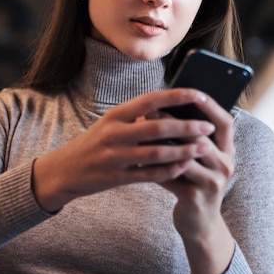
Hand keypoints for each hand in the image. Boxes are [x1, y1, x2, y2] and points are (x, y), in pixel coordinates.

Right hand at [32, 88, 215, 211]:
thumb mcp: (111, 124)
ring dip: (184, 151)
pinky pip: (149, 174)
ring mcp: (114, 156)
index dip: (177, 96)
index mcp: (116, 115)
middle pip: (158, 127)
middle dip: (187, 127)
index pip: (151, 99)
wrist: (64, 171)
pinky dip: (169, 171)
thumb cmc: (95, 143)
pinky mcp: (116, 178)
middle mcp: (114, 133)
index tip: (200, 95)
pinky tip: (185, 167)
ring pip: (157, 153)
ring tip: (204, 148)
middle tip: (208, 127)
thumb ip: (138, 117)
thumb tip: (173, 109)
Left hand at [158, 93, 236, 273]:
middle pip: (202, 137)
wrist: (199, 224)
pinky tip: (138, 158)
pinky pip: (172, 176)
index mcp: (228, 151)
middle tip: (153, 110)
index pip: (224, 122)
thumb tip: (161, 108)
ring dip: (162, 143)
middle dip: (176, 122)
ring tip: (142, 131)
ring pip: (186, 156)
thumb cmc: (194, 183)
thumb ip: (189, 138)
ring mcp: (213, 183)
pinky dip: (155, 165)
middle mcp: (225, 165)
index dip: (210, 106)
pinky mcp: (196, 197)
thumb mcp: (199, 160)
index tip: (193, 91)